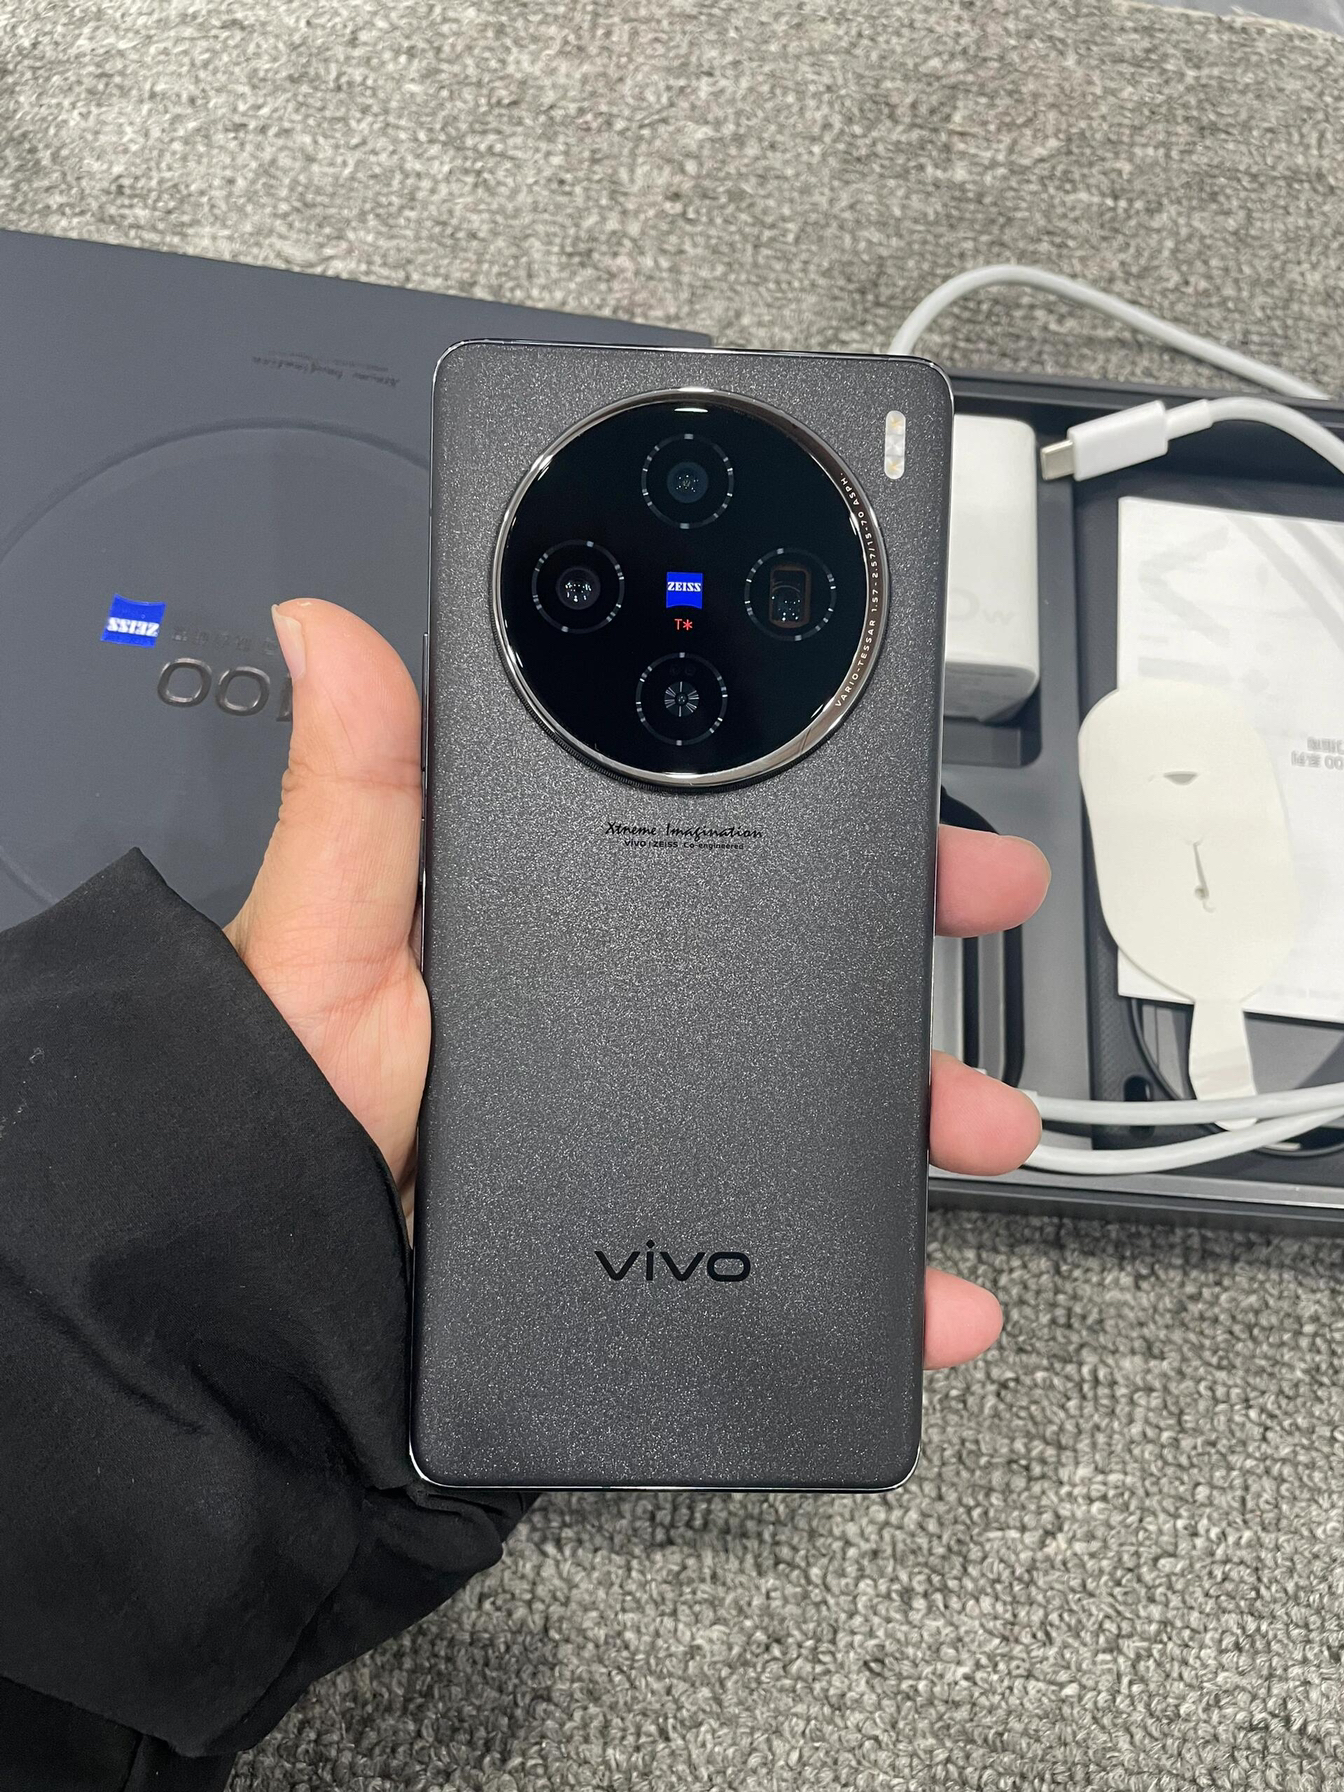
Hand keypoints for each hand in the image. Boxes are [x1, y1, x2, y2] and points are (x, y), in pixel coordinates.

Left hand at [227, 601, 1048, 1371]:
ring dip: (921, 1107)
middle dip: (907, 941)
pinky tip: (932, 1286)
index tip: (889, 779)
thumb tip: (330, 628)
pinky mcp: (655, 1231)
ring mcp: (643, 1126)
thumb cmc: (277, 1118)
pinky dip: (880, 1267)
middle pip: (793, 960)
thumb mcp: (322, 945)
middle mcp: (612, 1020)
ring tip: (977, 1120)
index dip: (811, 802)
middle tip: (984, 905)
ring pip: (819, 1102)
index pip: (703, 834)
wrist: (266, 1311)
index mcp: (550, 928)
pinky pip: (795, 1245)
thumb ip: (354, 796)